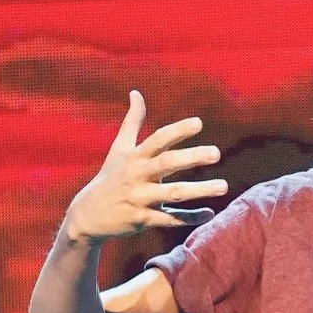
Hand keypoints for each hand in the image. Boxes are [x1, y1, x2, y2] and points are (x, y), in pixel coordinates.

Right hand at [63, 90, 227, 243]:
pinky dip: (190, 218)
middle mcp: (137, 176)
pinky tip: (209, 213)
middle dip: (192, 157)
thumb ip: (132, 122)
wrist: (88, 215)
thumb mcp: (119, 149)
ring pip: (174, 194)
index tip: (198, 123)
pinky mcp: (142, 219)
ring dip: (200, 190)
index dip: (177, 131)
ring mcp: (140, 198)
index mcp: (135, 157)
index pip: (158, 139)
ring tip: (224, 186)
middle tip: (216, 153)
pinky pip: (170, 219)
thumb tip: (136, 93)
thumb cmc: (109, 177)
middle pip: (167, 163)